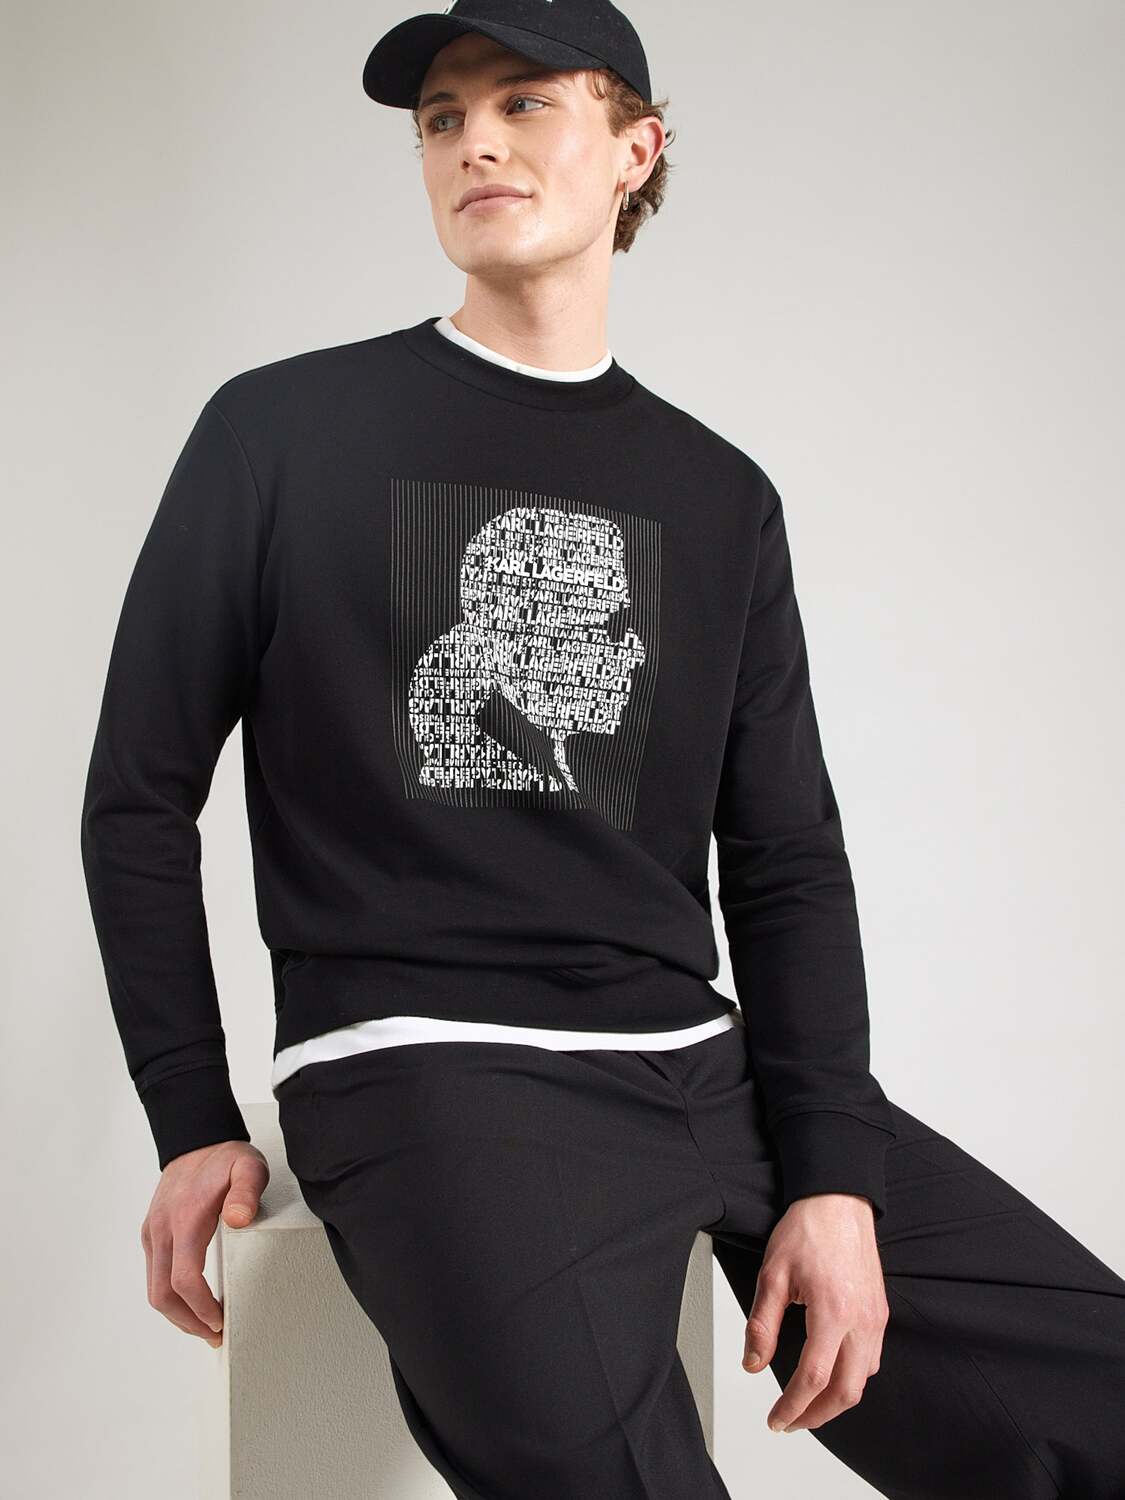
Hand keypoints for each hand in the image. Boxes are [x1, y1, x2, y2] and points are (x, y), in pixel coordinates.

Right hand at [140, 1140, 269, 1348]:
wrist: (196, 1138)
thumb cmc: (225, 1156)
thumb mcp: (248, 1166)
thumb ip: (247, 1192)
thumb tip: (239, 1219)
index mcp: (185, 1219)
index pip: (184, 1279)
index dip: (200, 1308)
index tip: (220, 1321)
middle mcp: (162, 1230)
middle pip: (162, 1294)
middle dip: (187, 1321)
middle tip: (215, 1335)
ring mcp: (153, 1232)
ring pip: (154, 1288)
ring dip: (177, 1313)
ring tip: (205, 1325)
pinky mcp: (152, 1233)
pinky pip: (154, 1274)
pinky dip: (170, 1295)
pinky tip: (192, 1301)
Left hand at [740, 1192, 888, 1432]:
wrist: (838, 1200)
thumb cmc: (808, 1229)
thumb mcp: (772, 1273)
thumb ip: (762, 1324)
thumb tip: (753, 1364)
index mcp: (833, 1311)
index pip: (814, 1378)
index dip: (792, 1407)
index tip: (776, 1419)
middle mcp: (861, 1319)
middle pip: (847, 1392)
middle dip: (817, 1416)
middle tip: (790, 1422)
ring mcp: (876, 1317)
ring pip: (864, 1380)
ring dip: (836, 1400)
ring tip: (808, 1403)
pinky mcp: (880, 1312)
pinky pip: (873, 1360)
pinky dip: (852, 1378)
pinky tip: (832, 1374)